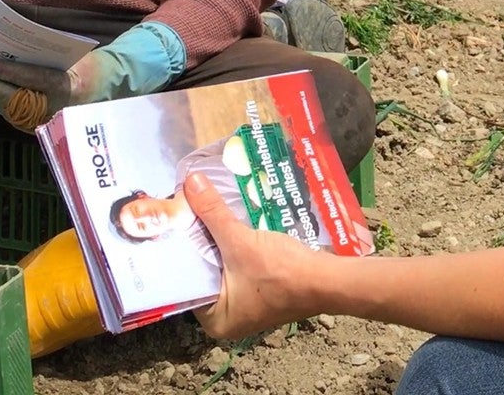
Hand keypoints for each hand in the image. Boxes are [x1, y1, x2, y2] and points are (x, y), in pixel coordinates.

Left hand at [0, 21, 184, 130]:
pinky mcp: (45, 127)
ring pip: (13, 110)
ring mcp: (51, 120)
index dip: (5, 72)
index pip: (30, 79)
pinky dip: (4, 103)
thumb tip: (9, 49)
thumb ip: (43, 56)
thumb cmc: (89, 65)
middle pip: (16, 98)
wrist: (109, 87)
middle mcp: (58, 107)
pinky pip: (18, 117)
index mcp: (68, 86)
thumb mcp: (70, 55)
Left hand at [183, 171, 328, 339]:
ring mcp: (246, 307)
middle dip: (200, 243)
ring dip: (219, 242)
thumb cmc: (282, 271)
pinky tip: (230, 223)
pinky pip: (239, 268)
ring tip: (203, 211)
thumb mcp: (241, 241)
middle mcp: (226, 319)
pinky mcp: (262, 293)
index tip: (174, 221)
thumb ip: (213, 213)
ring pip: (222, 268)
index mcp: (214, 320)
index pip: (185, 281)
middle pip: (203, 272)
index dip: (180, 249)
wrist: (329, 280)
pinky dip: (235, 248)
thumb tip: (191, 182)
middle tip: (186, 211)